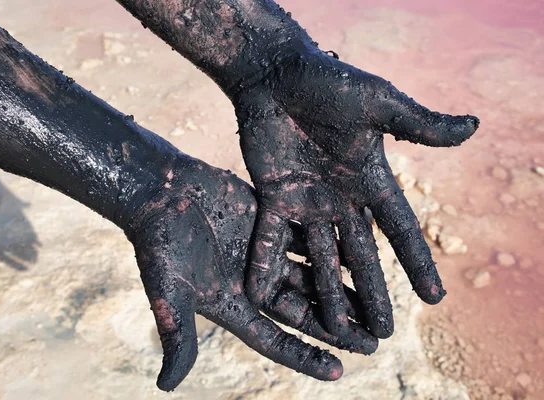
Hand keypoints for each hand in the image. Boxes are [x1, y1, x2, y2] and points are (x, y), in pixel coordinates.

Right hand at [123, 154, 376, 390]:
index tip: (340, 372)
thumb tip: (166, 388)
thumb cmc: (158, 243)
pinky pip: (306, 238)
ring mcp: (263, 252)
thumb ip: (177, 335)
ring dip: (342, 290)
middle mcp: (253, 282)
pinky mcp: (269, 221)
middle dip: (336, 327)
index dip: (305, 356)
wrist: (158, 191)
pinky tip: (360, 254)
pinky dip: (331, 247)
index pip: (274, 339)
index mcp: (232, 304)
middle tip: (373, 342)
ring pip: (311, 275)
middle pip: (303, 310)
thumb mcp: (169, 293)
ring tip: (376, 304)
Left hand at [233, 39, 478, 339]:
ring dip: (326, 295)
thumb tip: (474, 126)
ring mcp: (305, 202)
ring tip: (335, 331)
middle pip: (360, 256)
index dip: (416, 262)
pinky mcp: (272, 199)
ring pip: (319, 258)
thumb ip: (419, 123)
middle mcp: (340, 199)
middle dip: (371, 293)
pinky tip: (266, 299)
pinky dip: (267, 268)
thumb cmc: (328, 82)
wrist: (277, 75)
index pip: (399, 229)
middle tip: (381, 333)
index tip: (434, 298)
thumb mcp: (379, 103)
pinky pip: (269, 240)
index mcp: (369, 179)